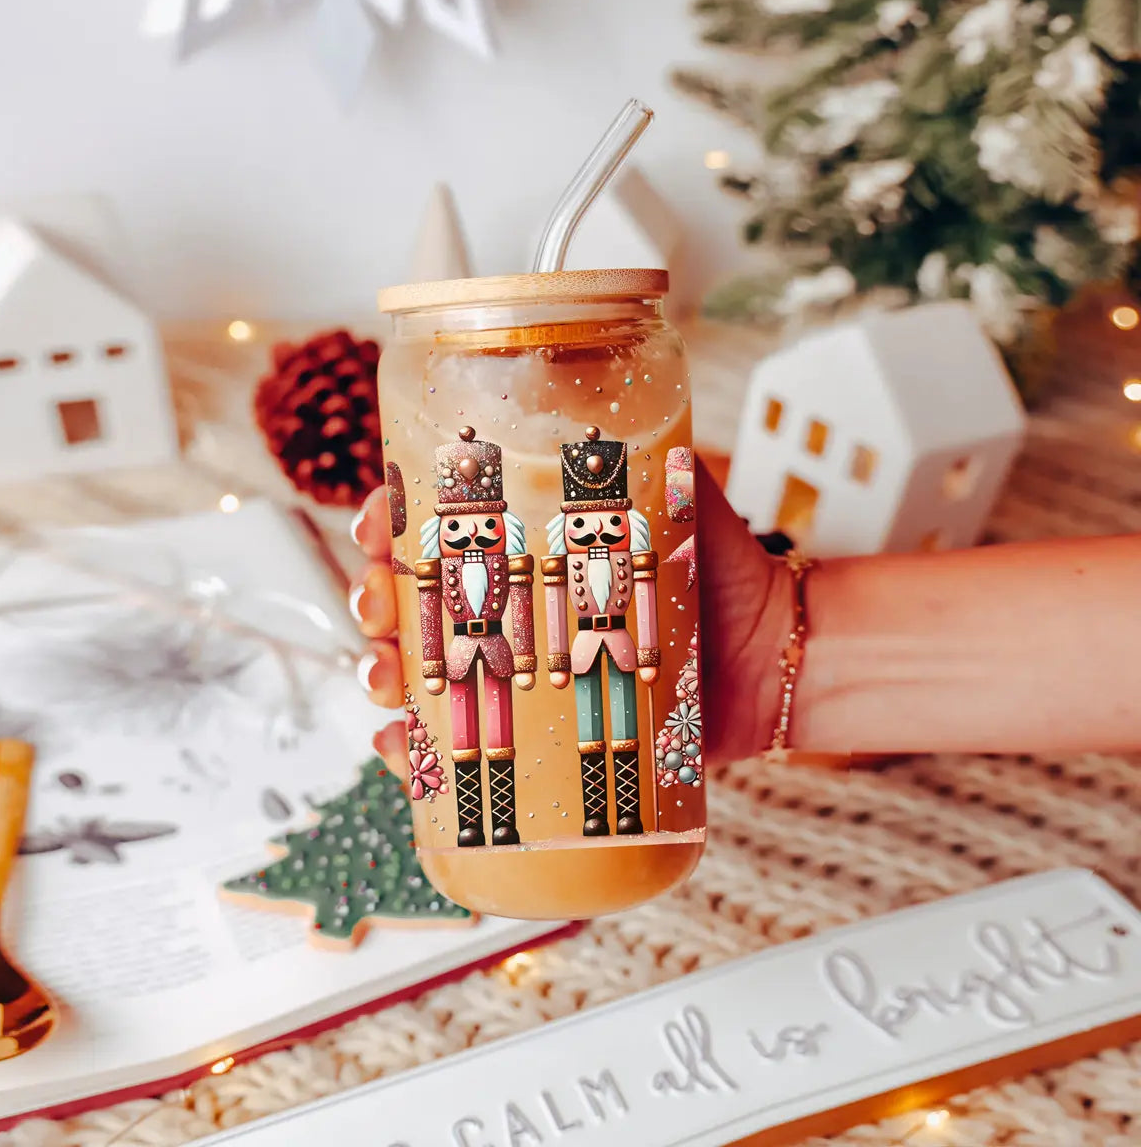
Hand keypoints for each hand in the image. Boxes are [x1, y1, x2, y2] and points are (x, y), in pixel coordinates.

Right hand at [353, 458, 789, 766]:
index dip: (388, 524)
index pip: (437, 528)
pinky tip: (407, 749)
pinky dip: (421, 752)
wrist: (774, 657)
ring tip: (387, 677)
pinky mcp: (540, 731)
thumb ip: (640, 447)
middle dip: (374, 600)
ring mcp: (523, 672)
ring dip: (384, 673)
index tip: (375, 525)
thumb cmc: (725, 573)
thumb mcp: (677, 493)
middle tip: (380, 605)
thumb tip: (598, 394)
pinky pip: (465, 746)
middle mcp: (516, 608)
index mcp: (530, 548)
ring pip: (424, 673)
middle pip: (413, 602)